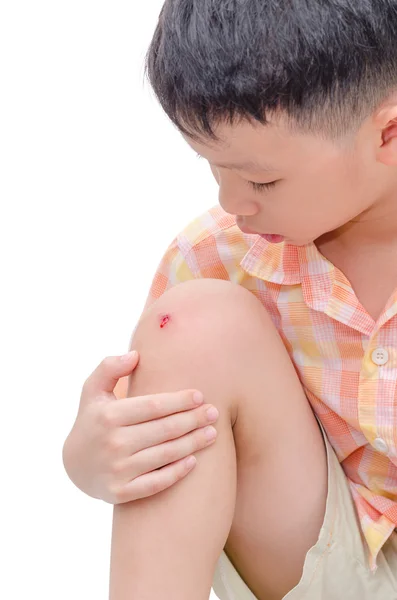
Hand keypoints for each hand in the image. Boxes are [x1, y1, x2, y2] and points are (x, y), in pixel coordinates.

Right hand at [62, 351, 218, 503]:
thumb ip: (109, 367)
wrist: (74, 464)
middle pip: (165, 430)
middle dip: (193, 420)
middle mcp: (113, 443)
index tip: (200, 396)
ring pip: (165, 455)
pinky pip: (156, 483)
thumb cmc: (92, 419)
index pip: (153, 406)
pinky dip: (177, 472)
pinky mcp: (120, 492)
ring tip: (212, 433)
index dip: (180, 401)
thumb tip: (135, 355)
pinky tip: (194, 461)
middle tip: (214, 413)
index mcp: (109, 415)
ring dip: (193, 444)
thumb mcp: (93, 390)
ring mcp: (117, 469)